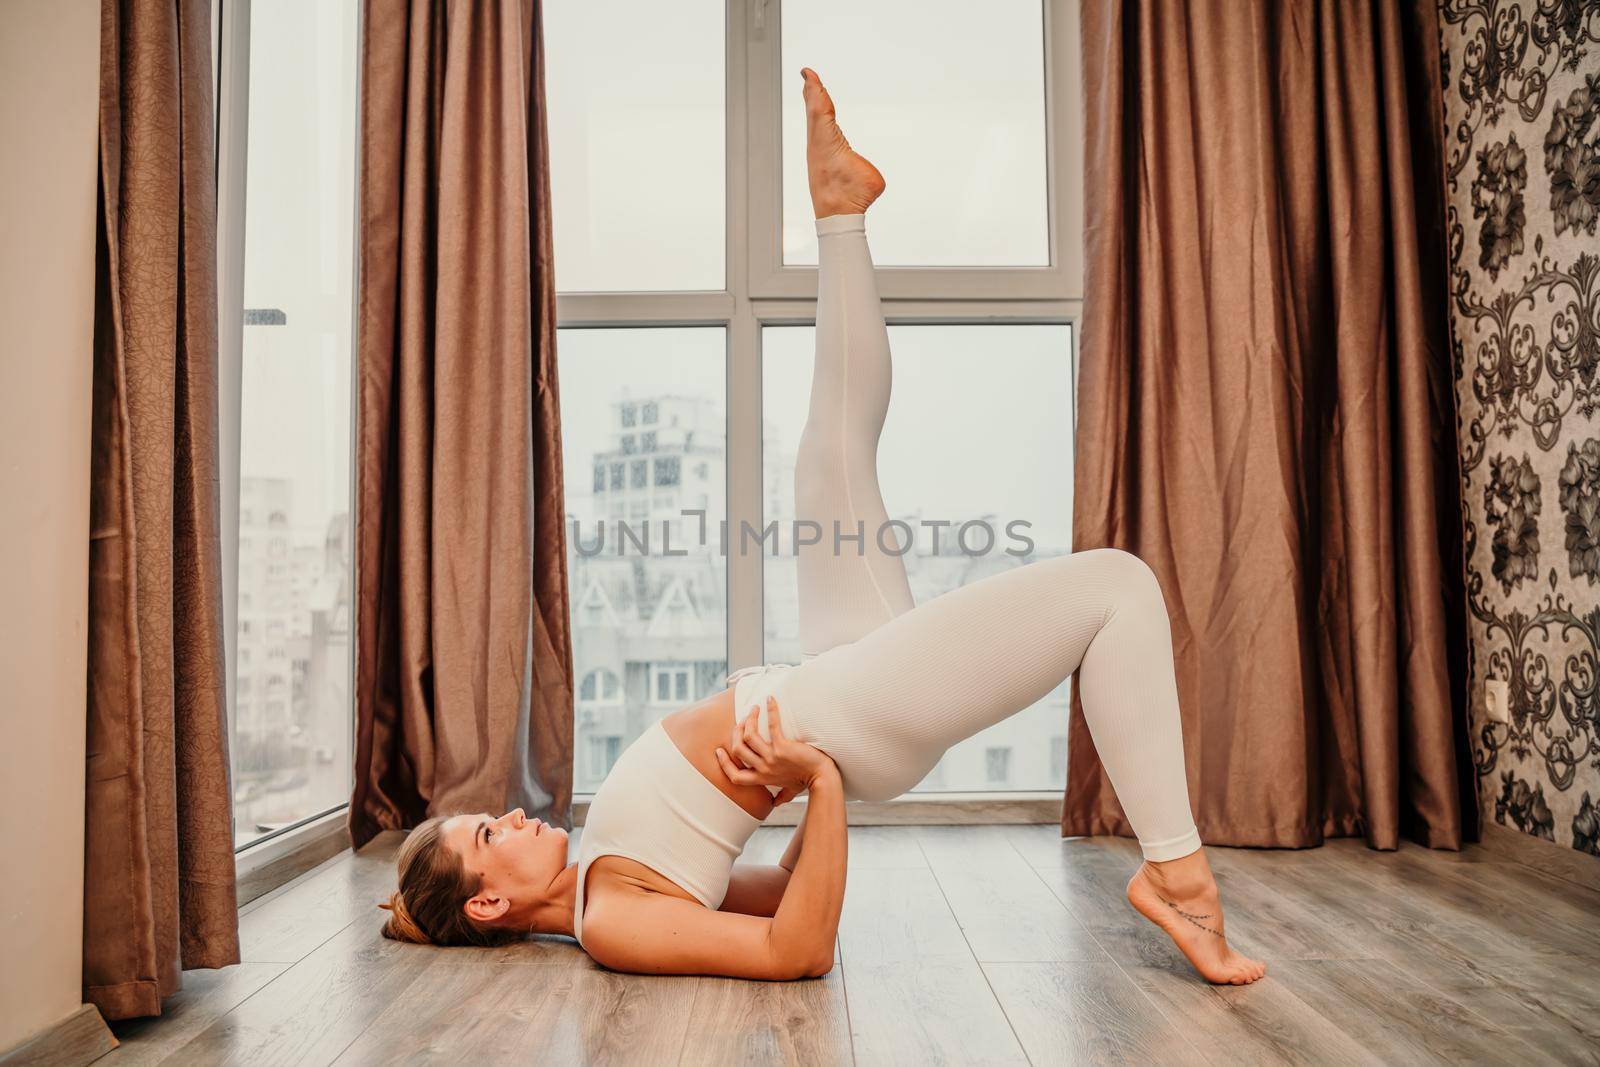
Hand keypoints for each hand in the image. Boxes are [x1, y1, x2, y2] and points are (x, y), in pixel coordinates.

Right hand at [715, 696, 834, 803]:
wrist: (822, 777)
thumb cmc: (807, 781)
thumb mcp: (790, 790)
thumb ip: (781, 797)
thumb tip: (775, 804)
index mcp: (762, 778)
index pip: (735, 775)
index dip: (724, 763)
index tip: (719, 750)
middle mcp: (764, 769)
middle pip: (739, 749)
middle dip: (736, 732)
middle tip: (741, 721)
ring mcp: (772, 758)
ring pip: (749, 737)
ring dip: (749, 720)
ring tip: (754, 710)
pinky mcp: (783, 747)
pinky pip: (773, 726)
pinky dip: (771, 711)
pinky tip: (770, 700)